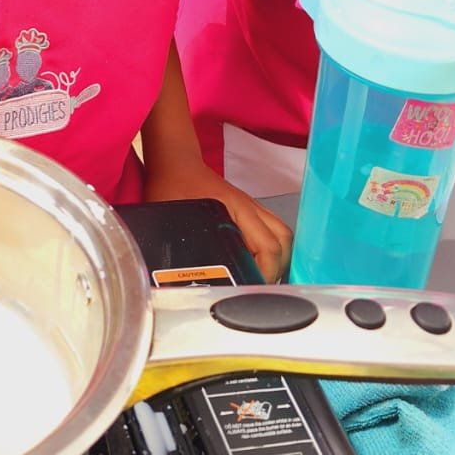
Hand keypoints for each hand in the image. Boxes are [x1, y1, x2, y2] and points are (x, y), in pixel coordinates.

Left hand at [144, 156, 292, 282]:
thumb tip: (172, 278)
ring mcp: (252, 208)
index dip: (265, 274)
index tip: (252, 291)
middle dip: (276, 271)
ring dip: (280, 260)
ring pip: (282, 236)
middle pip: (282, 242)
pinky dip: (274, 249)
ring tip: (262, 281)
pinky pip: (274, 230)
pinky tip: (260, 265)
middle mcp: (249, 208)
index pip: (268, 246)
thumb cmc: (172, 186)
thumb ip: (176, 249)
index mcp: (236, 209)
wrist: (175, 162)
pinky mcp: (249, 210)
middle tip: (257, 290)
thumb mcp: (172, 220)